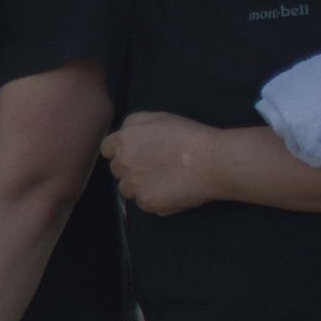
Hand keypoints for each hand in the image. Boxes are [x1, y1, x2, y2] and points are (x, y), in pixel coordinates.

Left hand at [101, 111, 225, 215]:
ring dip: (138, 186)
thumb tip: (123, 134)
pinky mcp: (148, 202)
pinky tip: (171, 192)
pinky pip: (144, 204)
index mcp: (124, 140)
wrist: (212, 161)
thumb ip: (134, 123)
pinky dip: (154, 200)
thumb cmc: (189, 136)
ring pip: (127, 189)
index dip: (119, 152)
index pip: (107, 149)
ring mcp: (135, 185)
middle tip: (153, 167)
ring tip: (162, 181)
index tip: (134, 155)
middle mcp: (124, 163)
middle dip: (130, 169)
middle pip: (117, 170)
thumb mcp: (159, 117)